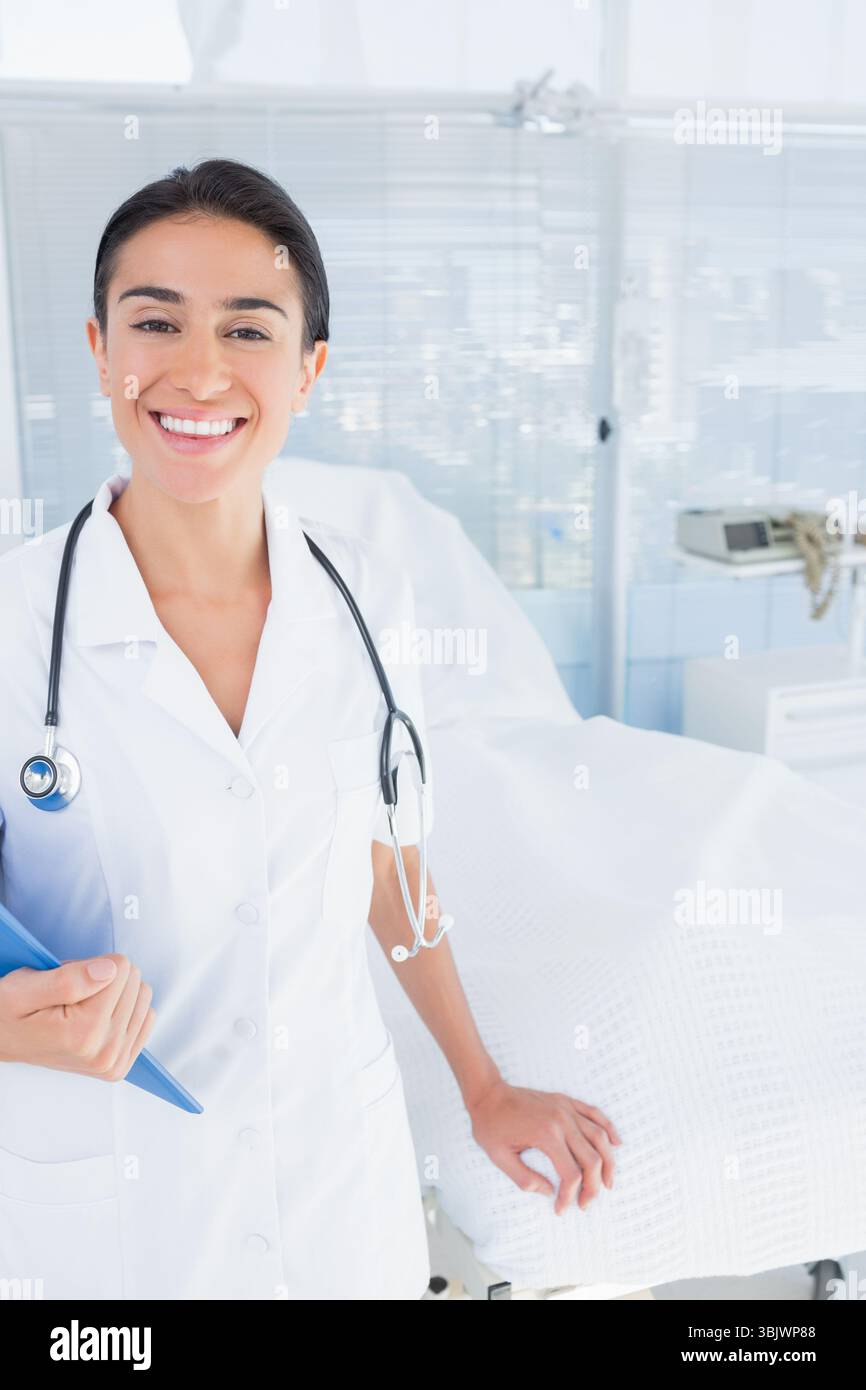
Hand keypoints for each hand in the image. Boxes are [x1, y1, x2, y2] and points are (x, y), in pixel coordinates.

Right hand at [0, 953, 155, 1080]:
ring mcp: (113, 1062)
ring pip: (141, 994)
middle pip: (133, 980)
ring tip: (80, 1005)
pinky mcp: (119, 1064)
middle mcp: (103, 1052)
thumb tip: (109, 971)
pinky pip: (145, 1016)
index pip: (119, 968)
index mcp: (83, 1034)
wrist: (2, 1040)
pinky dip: (123, 1008)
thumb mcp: (24, 988)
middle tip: (72, 994)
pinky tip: (97, 1016)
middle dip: (102, 978)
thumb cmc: (9, 1013)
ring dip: (112, 993)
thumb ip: (68, 979)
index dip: (90, 965)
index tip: (68, 980)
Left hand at [467, 1079, 621, 1213]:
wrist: (487, 1093)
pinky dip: (609, 1129)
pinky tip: (616, 1144)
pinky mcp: (565, 1101)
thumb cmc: (490, 1125)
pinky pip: (595, 1113)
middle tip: (586, 1204)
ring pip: (600, 1136)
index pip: (570, 1174)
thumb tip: (549, 1192)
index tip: (560, 1208)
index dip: (569, 1197)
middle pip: (592, 1158)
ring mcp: (566, 1108)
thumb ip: (525, 1179)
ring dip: (608, 1162)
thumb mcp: (499, 1157)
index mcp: (545, 1135)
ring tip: (608, 1183)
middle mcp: (561, 1120)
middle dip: (593, 1186)